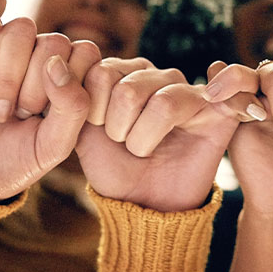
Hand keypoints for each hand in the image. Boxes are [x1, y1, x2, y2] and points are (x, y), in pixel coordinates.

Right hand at [0, 20, 93, 202]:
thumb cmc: (14, 161)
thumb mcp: (54, 145)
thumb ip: (73, 106)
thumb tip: (57, 63)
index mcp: (67, 76)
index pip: (86, 53)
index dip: (72, 83)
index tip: (51, 120)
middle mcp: (37, 57)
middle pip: (55, 41)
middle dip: (39, 84)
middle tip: (21, 117)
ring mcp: (2, 49)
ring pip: (23, 29)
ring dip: (13, 72)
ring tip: (0, 112)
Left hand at [75, 58, 238, 211]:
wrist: (146, 208)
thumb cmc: (114, 170)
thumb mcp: (79, 135)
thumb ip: (68, 97)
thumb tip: (54, 63)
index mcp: (123, 72)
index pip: (100, 71)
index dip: (93, 111)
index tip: (99, 133)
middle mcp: (157, 75)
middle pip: (127, 86)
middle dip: (117, 130)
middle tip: (126, 146)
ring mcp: (188, 89)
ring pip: (160, 101)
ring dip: (143, 140)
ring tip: (145, 150)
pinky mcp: (219, 109)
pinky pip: (202, 101)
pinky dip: (211, 103)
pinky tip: (212, 115)